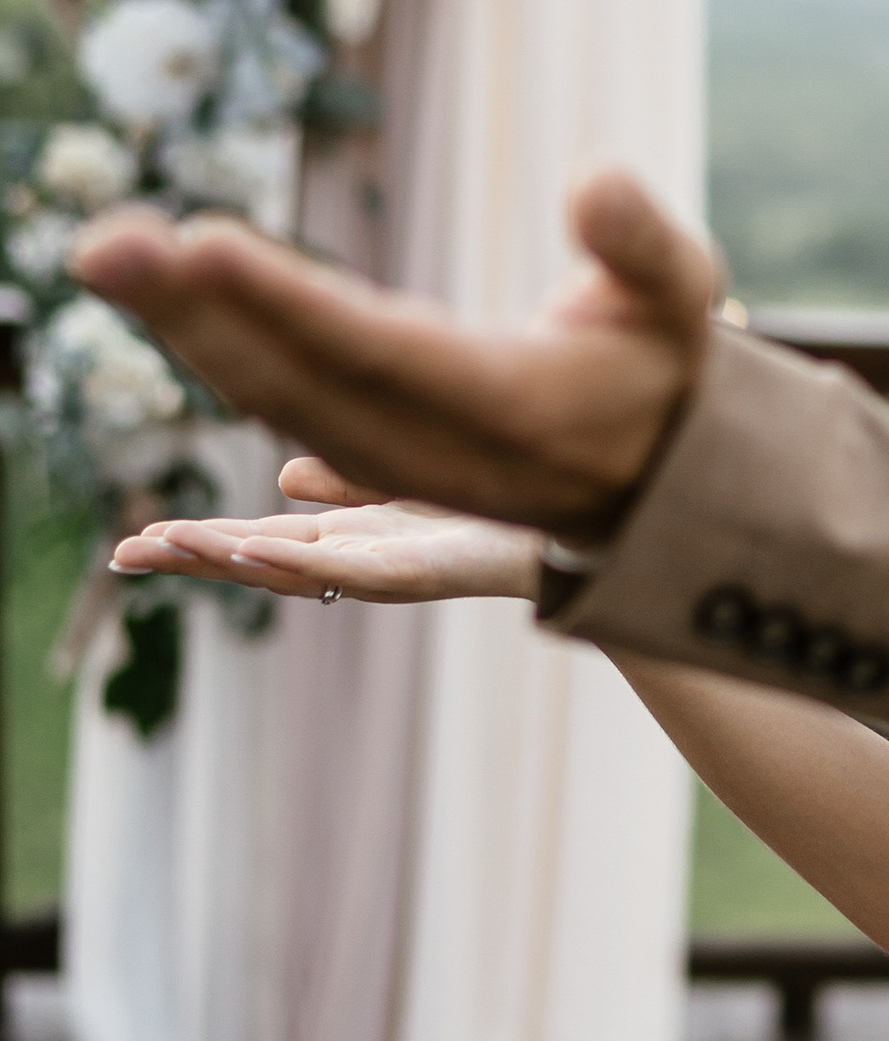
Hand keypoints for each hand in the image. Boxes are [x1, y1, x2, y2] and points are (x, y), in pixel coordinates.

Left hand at [72, 168, 720, 542]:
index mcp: (506, 407)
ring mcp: (394, 460)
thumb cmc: (667, 362)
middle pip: (294, 377)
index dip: (284, 301)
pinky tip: (162, 293)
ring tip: (108, 252)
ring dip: (182, 325)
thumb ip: (640, 239)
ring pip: (269, 392)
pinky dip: (213, 345)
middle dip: (191, 309)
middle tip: (103, 241)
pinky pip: (275, 397)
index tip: (199, 244)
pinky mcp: (369, 450)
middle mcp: (434, 448)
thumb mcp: (682, 293)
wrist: (658, 474)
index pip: (374, 350)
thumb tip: (594, 176)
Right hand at [111, 457, 541, 603]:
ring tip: (164, 548)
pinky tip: (247, 544)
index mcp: (361, 532)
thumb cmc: (524, 490)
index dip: (200, 542)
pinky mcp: (432, 570)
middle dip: (193, 561)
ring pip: (295, 571)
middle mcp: (371, 557)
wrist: (612, 513)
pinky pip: (352, 570)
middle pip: (264, 563)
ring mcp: (397, 568)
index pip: (261, 539)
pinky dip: (298, 559)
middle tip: (122, 555)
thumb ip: (355, 475)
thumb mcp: (421, 468)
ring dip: (227, 561)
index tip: (133, 543)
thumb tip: (284, 469)